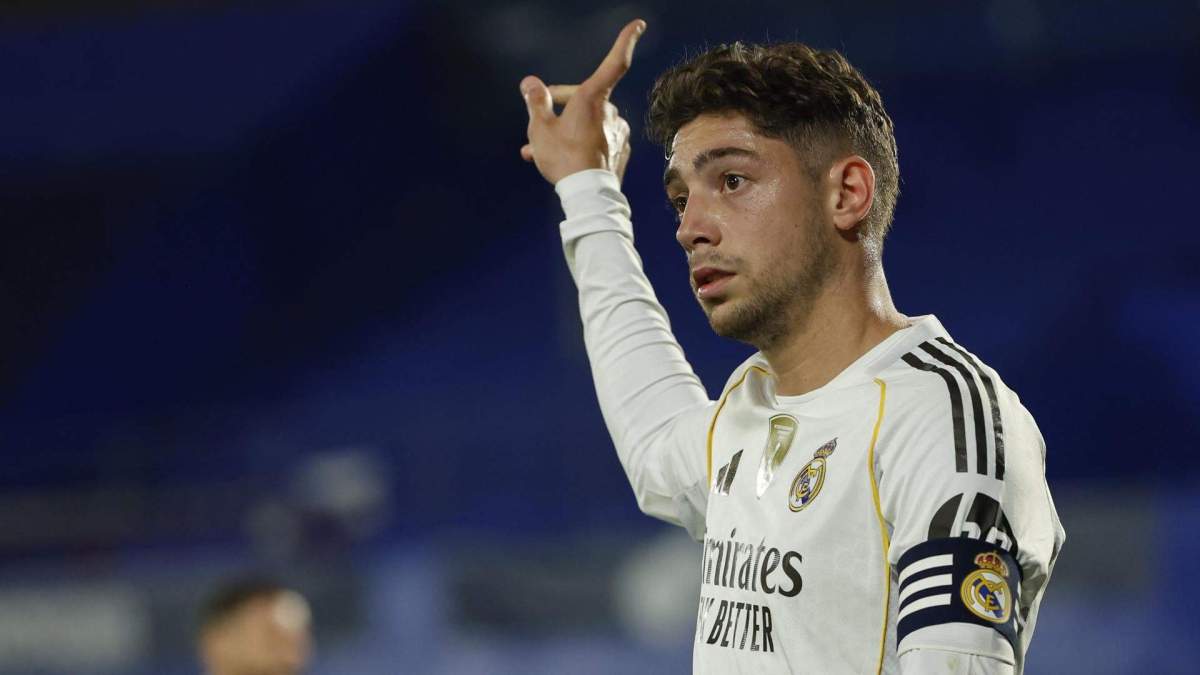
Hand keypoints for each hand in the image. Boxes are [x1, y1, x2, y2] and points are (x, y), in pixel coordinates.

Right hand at [519, 19, 645, 184]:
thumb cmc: (563, 159)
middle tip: (538, 123)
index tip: (638, 25)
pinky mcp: (621, 150)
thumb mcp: (540, 129)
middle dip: (561, 107)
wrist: (588, 196)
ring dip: (567, 129)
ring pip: (588, 122)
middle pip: (585, 98)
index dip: (626, 41)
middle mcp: (611, 112)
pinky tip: (564, 158)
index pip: (614, 63)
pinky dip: (580, 144)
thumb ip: (536, 102)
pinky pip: (597, 140)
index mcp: (593, 99)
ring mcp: (619, 132)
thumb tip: (530, 83)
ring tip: (540, 149)